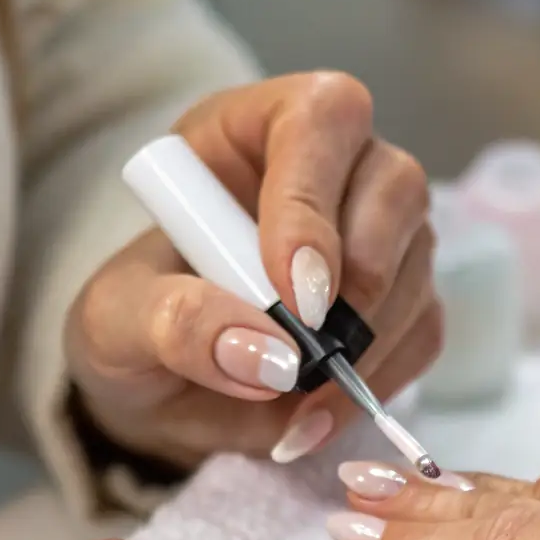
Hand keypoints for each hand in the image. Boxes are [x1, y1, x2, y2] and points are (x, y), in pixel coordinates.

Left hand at [66, 72, 441, 470]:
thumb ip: (174, 323)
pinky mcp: (401, 300)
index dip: (313, 205)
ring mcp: (379, 233)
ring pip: (419, 261)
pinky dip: (380, 382)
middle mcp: (334, 168)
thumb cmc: (135, 324)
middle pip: (395, 182)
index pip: (316, 123)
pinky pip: (423, 331)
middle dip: (363, 274)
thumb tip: (266, 355)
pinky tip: (316, 416)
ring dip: (368, 342)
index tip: (294, 297)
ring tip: (296, 401)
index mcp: (255, 131)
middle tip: (313, 351)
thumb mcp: (116, 322)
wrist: (159, 384)